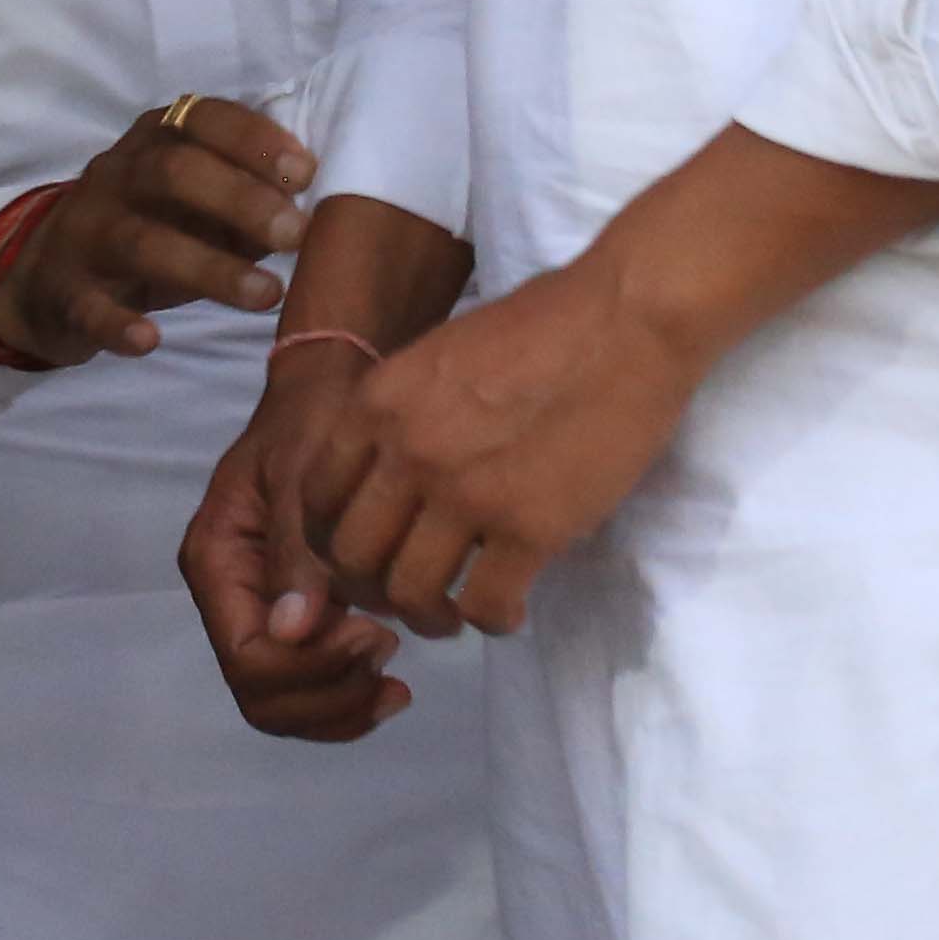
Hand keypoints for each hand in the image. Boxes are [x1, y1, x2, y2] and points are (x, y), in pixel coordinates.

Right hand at [0, 96, 315, 367]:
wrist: (48, 280)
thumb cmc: (150, 231)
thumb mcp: (195, 205)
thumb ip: (250, 200)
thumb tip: (326, 211)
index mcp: (150, 144)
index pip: (198, 119)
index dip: (251, 139)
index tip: (304, 172)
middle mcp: (114, 179)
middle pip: (172, 173)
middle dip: (240, 198)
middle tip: (297, 233)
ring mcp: (85, 234)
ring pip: (142, 241)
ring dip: (208, 266)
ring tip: (268, 295)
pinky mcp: (65, 292)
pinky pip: (89, 305)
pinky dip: (117, 323)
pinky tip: (150, 340)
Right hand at [179, 360, 409, 740]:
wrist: (332, 391)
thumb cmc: (316, 423)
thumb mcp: (304, 474)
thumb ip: (296, 551)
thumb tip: (293, 628)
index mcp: (216, 562)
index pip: (249, 659)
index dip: (312, 667)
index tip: (373, 631)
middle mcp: (231, 598)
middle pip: (263, 696)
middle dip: (329, 696)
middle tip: (388, 650)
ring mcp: (262, 610)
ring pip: (287, 704)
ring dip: (343, 702)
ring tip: (392, 659)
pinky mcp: (298, 615)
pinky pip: (311, 685)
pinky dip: (349, 695)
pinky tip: (388, 673)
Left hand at [293, 254, 708, 638]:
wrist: (624, 319)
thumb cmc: (540, 328)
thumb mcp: (434, 357)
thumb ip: (401, 414)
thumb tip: (388, 469)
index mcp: (375, 404)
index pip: (315, 497)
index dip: (332, 539)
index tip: (365, 553)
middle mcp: (405, 452)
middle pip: (350, 555)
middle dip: (370, 589)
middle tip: (405, 596)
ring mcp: (465, 493)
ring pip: (409, 591)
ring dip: (428, 616)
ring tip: (453, 614)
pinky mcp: (531, 528)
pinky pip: (485, 603)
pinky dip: (491, 620)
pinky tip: (507, 611)